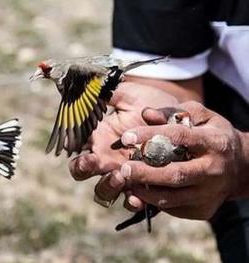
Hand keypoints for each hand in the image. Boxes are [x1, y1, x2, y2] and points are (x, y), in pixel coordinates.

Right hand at [69, 81, 178, 205]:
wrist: (180, 118)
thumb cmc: (152, 103)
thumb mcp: (131, 95)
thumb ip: (111, 94)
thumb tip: (90, 88)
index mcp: (98, 138)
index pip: (75, 146)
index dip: (70, 147)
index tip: (72, 143)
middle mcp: (106, 159)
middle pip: (82, 172)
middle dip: (83, 168)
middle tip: (94, 161)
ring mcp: (123, 174)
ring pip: (104, 190)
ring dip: (107, 186)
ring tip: (121, 176)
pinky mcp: (142, 186)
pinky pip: (130, 200)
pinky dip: (131, 201)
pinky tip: (137, 197)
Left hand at [110, 101, 247, 219]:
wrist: (240, 168)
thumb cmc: (212, 135)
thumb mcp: (200, 116)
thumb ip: (172, 112)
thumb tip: (145, 113)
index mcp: (213, 142)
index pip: (179, 137)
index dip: (150, 136)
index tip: (126, 137)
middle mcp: (213, 170)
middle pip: (175, 174)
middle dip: (145, 173)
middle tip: (123, 168)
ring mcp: (208, 193)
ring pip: (171, 197)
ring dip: (145, 191)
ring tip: (126, 182)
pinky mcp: (202, 210)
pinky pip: (173, 208)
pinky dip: (153, 201)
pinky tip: (139, 191)